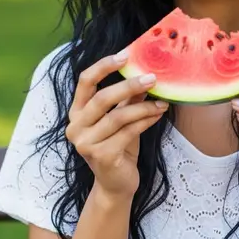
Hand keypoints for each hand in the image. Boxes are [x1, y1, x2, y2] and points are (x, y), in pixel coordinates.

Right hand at [65, 51, 168, 200]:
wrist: (115, 183)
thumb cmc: (118, 144)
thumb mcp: (122, 116)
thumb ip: (128, 96)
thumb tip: (145, 70)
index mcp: (77, 111)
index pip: (85, 81)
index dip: (104, 66)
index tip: (126, 55)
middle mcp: (76, 126)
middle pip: (102, 98)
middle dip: (129, 85)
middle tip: (152, 78)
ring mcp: (86, 143)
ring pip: (119, 116)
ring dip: (144, 106)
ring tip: (162, 102)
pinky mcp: (101, 156)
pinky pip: (129, 132)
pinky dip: (146, 121)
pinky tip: (159, 114)